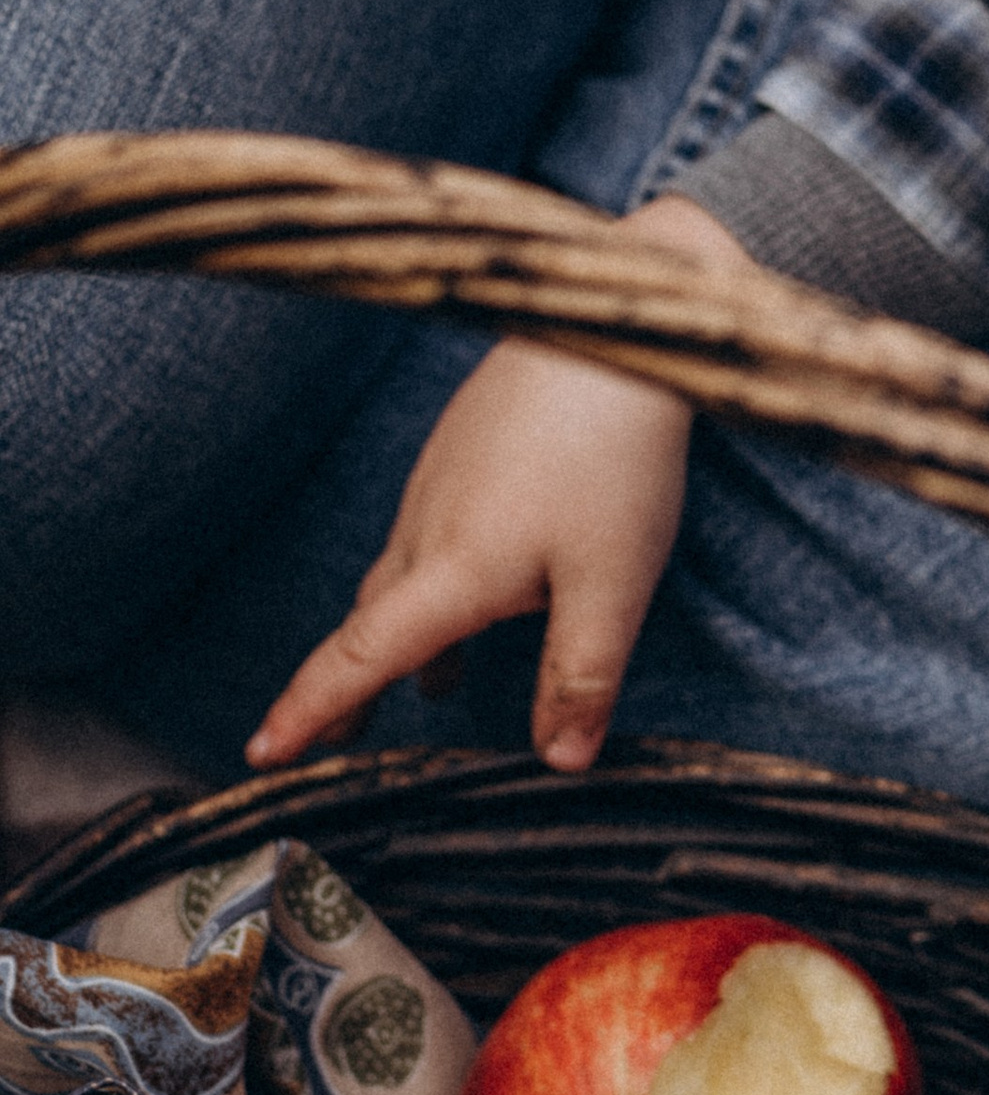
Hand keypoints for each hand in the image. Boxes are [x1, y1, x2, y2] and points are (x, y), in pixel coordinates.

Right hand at [246, 195, 751, 776]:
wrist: (621, 331)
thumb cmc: (615, 455)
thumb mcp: (613, 583)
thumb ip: (581, 675)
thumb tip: (561, 763)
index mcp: (450, 570)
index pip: (360, 658)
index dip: (309, 709)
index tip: (260, 754)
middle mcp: (428, 524)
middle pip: (373, 621)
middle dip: (350, 686)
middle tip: (333, 741)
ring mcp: (443, 478)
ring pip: (407, 572)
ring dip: (407, 635)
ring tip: (435, 685)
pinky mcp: (468, 445)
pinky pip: (435, 530)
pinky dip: (437, 579)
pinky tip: (485, 579)